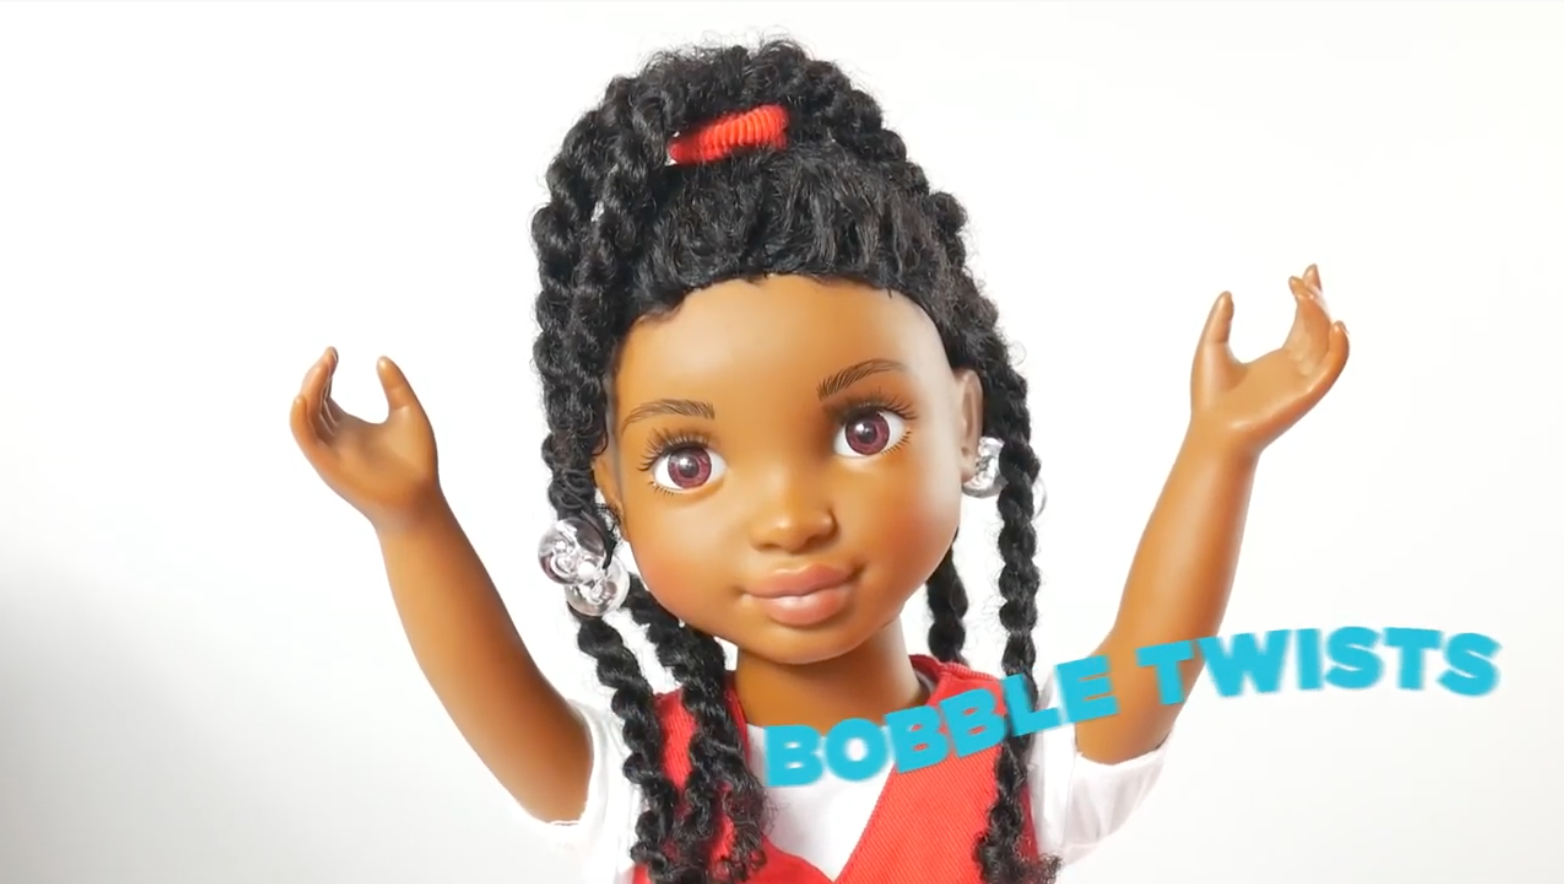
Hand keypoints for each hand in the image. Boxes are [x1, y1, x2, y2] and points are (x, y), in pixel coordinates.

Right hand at [290, 347, 441, 530]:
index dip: (326, 371)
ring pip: (306, 415)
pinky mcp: (327, 465)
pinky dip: (298, 419)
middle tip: (330, 355)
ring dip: (309, 389)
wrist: (421, 499)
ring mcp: (328, 451)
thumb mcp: (408, 413)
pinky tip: (302, 398)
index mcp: (348, 426)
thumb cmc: (417, 462)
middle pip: (313, 400)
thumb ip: (395, 386)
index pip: (325, 394)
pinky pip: (305, 439)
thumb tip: (380, 358)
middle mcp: (334, 437)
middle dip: (317, 376)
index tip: (334, 351)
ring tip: (323, 367)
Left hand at [1190, 265, 1349, 456]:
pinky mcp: (1307, 394)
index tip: (1307, 271)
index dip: (1310, 296)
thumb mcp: (1212, 347)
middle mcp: (1298, 367)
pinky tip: (1336, 325)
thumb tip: (1228, 294)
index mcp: (1281, 358)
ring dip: (1320, 314)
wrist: (1210, 430)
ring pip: (1325, 341)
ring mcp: (1304, 380)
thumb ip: (1221, 321)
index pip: (1305, 322)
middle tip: (1303, 277)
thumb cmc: (1210, 397)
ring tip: (1304, 292)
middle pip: (1318, 327)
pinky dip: (1340, 348)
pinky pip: (1332, 368)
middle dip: (1316, 299)